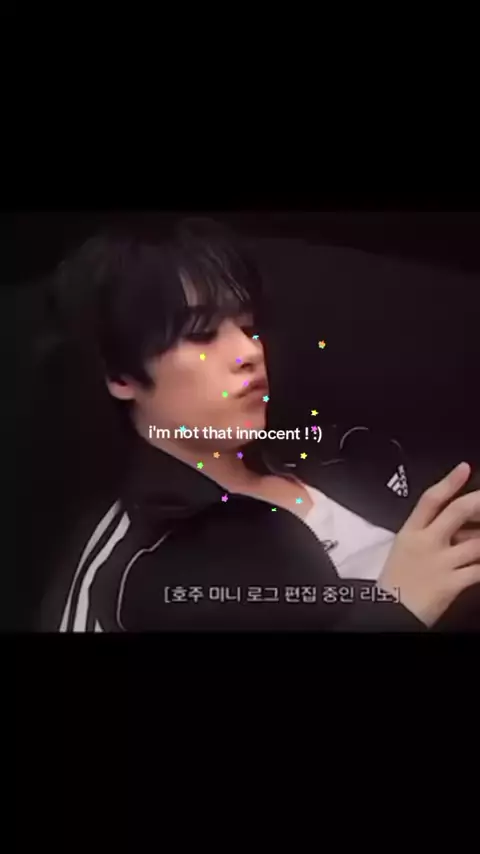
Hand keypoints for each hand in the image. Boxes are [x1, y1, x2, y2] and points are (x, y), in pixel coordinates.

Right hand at [378, 463, 479, 626]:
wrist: (387, 612)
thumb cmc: (395, 582)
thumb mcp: (403, 549)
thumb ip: (427, 534)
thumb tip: (456, 525)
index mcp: (411, 532)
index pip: (430, 500)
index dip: (449, 482)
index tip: (464, 469)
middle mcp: (427, 544)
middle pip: (457, 513)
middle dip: (478, 501)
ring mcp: (441, 563)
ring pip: (477, 543)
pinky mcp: (451, 584)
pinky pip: (479, 570)